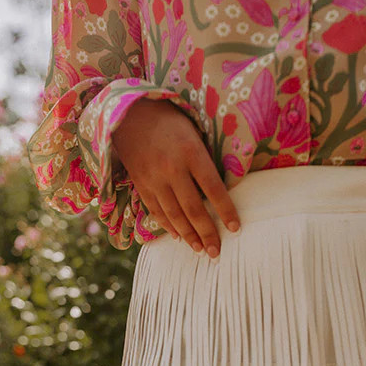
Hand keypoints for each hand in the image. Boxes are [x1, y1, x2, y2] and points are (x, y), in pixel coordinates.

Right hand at [112, 98, 240, 256]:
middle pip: (194, 209)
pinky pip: (156, 211)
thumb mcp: (194, 130)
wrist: (129, 112)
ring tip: (201, 250)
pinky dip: (168, 226)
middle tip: (217, 253)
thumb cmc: (170, 120)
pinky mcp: (141, 184)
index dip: (226, 211)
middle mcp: (172, 169)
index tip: (235, 229)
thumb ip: (207, 157)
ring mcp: (154, 179)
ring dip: (189, 236)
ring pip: (174, 215)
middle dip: (207, 234)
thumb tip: (226, 184)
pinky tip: (179, 236)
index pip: (214, 189)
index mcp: (191, 153)